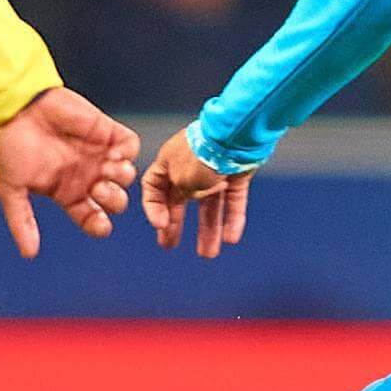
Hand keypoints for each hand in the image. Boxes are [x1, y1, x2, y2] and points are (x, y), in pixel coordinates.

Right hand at [0, 86, 140, 258]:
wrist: (15, 107)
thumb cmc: (9, 147)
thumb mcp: (10, 189)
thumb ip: (21, 221)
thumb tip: (29, 255)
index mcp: (67, 193)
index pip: (93, 218)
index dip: (100, 224)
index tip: (99, 222)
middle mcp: (86, 176)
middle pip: (115, 201)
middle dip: (114, 200)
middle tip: (98, 188)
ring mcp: (98, 153)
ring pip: (126, 176)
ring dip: (123, 178)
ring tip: (108, 170)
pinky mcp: (105, 131)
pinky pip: (131, 146)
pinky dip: (128, 153)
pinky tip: (114, 154)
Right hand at [140, 125, 252, 260]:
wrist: (236, 135)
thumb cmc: (203, 153)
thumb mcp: (180, 178)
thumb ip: (179, 193)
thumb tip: (187, 197)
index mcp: (169, 161)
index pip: (153, 187)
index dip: (153, 208)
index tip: (160, 225)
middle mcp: (189, 166)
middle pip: (180, 199)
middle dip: (176, 224)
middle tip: (169, 245)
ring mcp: (215, 170)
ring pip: (209, 205)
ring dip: (208, 229)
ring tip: (208, 254)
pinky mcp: (237, 174)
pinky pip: (233, 200)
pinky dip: (232, 219)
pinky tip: (231, 238)